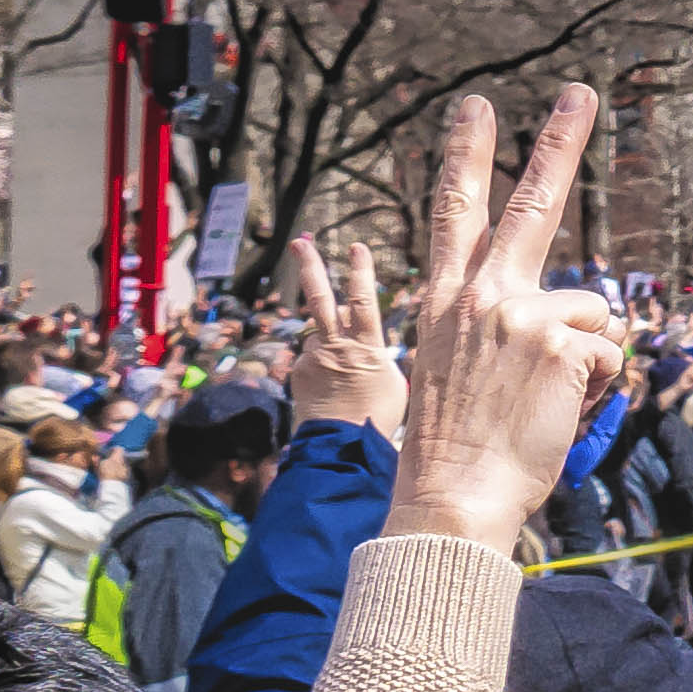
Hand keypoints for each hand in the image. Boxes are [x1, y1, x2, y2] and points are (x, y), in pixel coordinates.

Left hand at [279, 238, 403, 438]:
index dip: (360, 273)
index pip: (362, 302)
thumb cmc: (378, 419)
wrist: (342, 449)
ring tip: (344, 381)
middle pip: (320, 300)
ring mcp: (314, 360)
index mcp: (365, 350)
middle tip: (299, 242)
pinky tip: (333, 392)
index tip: (356, 248)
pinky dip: (322, 368)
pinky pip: (313, 360)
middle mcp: (335, 349)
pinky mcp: (299, 374)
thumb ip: (377, 354)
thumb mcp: (393, 382)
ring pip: (321, 337)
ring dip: (331, 347)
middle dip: (310, 267)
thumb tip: (364, 339)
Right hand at [381, 94, 624, 544]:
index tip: (476, 106)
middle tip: (580, 93)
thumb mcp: (456, 368)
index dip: (465, 156)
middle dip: (557, 143)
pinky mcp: (559, 340)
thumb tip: (578, 316)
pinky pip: (610, 354)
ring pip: (594, 313)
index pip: (452, 214)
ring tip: (546, 402)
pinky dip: (598, 388)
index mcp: (445, 301)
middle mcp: (479, 296)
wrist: (452, 493)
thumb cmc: (461, 445)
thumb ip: (498, 326)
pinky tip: (560, 410)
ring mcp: (518, 313)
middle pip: (530, 205)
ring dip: (588, 361)